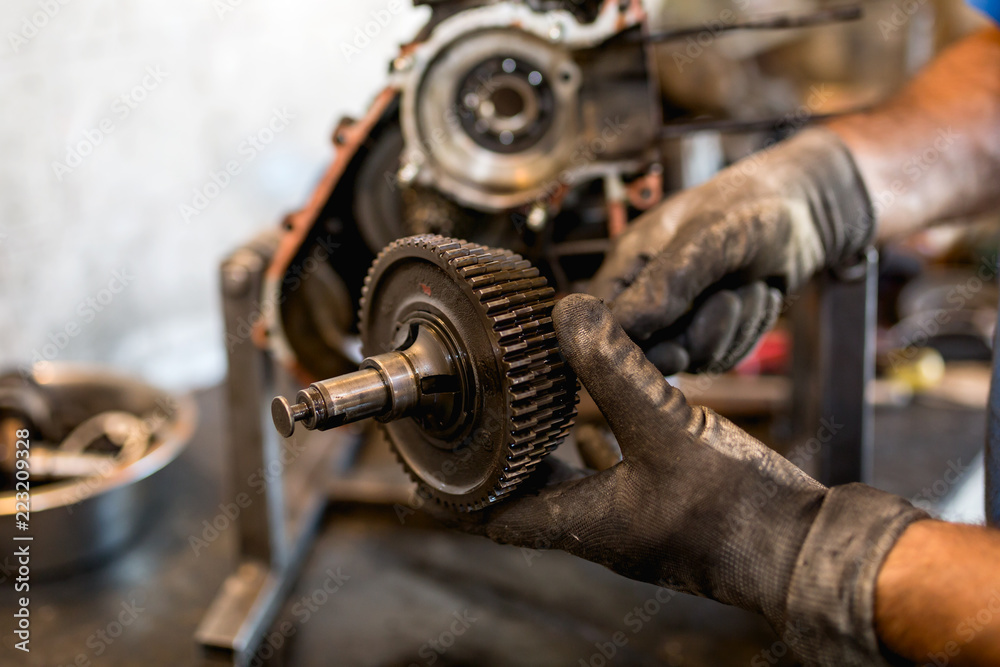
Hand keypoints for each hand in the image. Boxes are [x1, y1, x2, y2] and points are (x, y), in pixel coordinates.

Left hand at [445, 295, 925, 665]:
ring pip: (565, 485)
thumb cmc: (741, 509)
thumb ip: (614, 366)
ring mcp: (631, 525)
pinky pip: (609, 478)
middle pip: (521, 497)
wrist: (807, 549)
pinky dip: (592, 447)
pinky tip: (599, 414)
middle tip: (471, 418)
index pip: (488, 515)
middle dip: (493, 460)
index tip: (421, 460)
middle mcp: (598, 531)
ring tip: (525, 406)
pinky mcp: (662, 512)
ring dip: (543, 450)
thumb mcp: (667, 424)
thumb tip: (569, 312)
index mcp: (583, 522)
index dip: (448, 489)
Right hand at [590, 128, 873, 374]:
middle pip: (649, 352)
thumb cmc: (751, 207)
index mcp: (628, 265)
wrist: (806, 210)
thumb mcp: (710, 237)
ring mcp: (677, 318)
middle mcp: (644, 296)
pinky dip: (747, 331)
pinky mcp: (708, 334)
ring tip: (749, 285)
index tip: (673, 345)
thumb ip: (667, 281)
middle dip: (698, 333)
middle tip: (728, 296)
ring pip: (691, 360)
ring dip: (731, 328)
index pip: (605, 322)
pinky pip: (720, 358)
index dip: (633, 344)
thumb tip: (624, 326)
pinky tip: (758, 295)